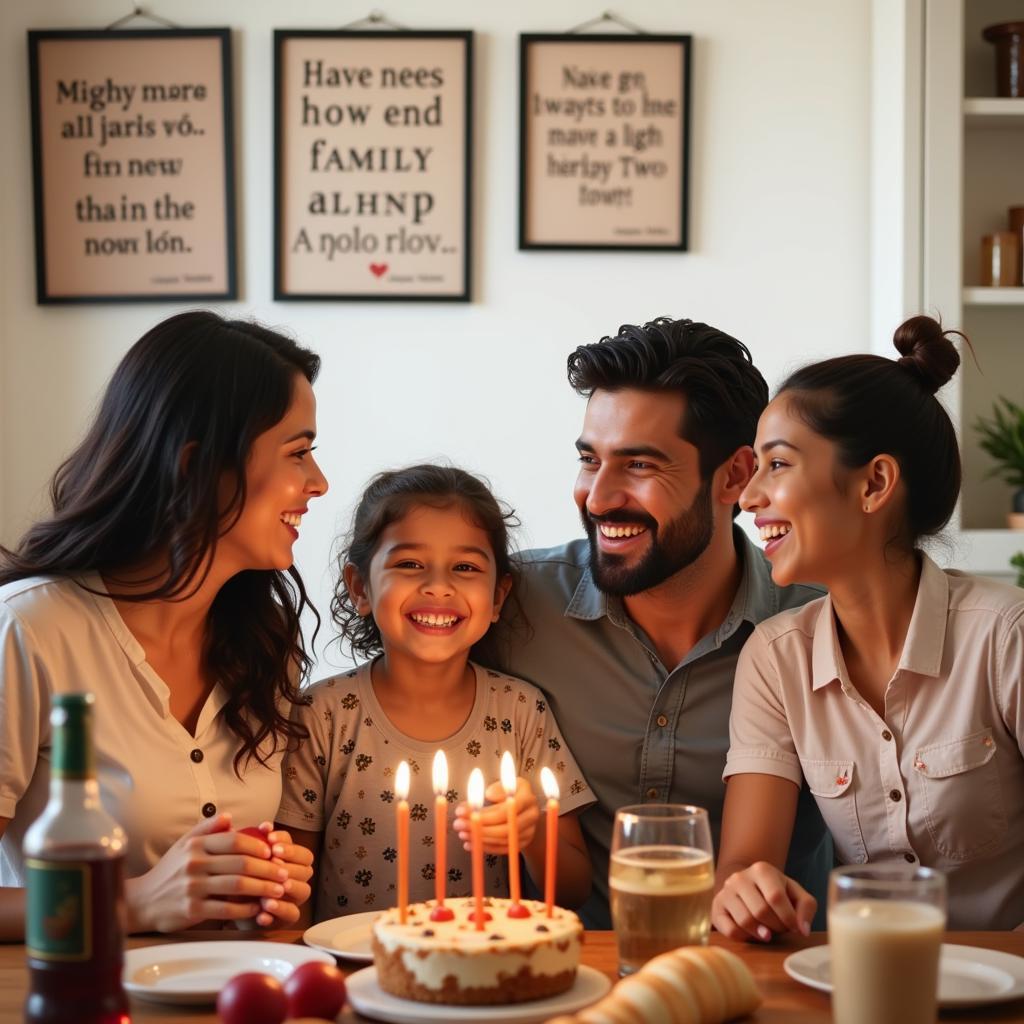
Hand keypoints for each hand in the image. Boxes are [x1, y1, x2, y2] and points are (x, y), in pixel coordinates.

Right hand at [124, 813, 290, 932]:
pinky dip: (245, 909)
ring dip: (262, 889)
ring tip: (278, 891)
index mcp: (197, 845)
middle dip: (267, 869)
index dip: (257, 845)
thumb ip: (207, 828)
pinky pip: (225, 909)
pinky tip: (257, 908)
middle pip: (240, 864)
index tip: (273, 852)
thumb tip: (230, 816)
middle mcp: (195, 864)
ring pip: (236, 886)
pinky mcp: (192, 910)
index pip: (234, 840)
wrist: (142, 901)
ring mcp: (193, 888)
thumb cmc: (170, 870)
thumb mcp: (184, 844)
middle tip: (284, 873)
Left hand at [251, 823, 313, 926]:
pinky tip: (262, 911)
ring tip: (270, 887)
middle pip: (306, 868)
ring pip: (304, 890)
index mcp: (291, 861)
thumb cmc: (242, 878)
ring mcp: (294, 898)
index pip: (298, 849)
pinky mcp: (287, 918)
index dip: (287, 844)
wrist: (233, 908)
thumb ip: (252, 840)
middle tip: (273, 859)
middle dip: (290, 862)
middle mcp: (297, 878)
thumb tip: (263, 825)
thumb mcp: (244, 859)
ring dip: (288, 887)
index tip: (270, 839)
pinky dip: (278, 911)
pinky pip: (292, 915)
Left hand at [452, 777, 538, 854]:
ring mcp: (529, 831)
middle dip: (478, 828)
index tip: (461, 812)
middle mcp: (531, 815)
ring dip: (480, 838)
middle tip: (458, 824)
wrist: (527, 806)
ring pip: (503, 840)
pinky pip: (503, 849)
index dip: (483, 815)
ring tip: (462, 833)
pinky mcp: (523, 843)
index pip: (505, 811)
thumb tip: (489, 794)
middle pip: (504, 828)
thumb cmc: (511, 791)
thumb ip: (497, 787)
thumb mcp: (506, 783)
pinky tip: (470, 844)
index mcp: (527, 797)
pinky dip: (485, 847)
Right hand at [712, 861, 815, 941]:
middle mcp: (740, 877)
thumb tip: (803, 929)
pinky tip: (751, 933)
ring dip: (761, 934)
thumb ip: (806, 907)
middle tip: (780, 929)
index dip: (788, 918)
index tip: (794, 928)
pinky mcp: (716, 908)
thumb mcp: (795, 894)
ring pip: (745, 921)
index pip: (775, 897)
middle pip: (761, 911)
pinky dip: (745, 937)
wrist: (747, 886)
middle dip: (776, 927)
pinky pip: (730, 931)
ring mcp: (725, 891)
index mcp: (761, 869)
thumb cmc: (775, 892)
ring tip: (767, 931)